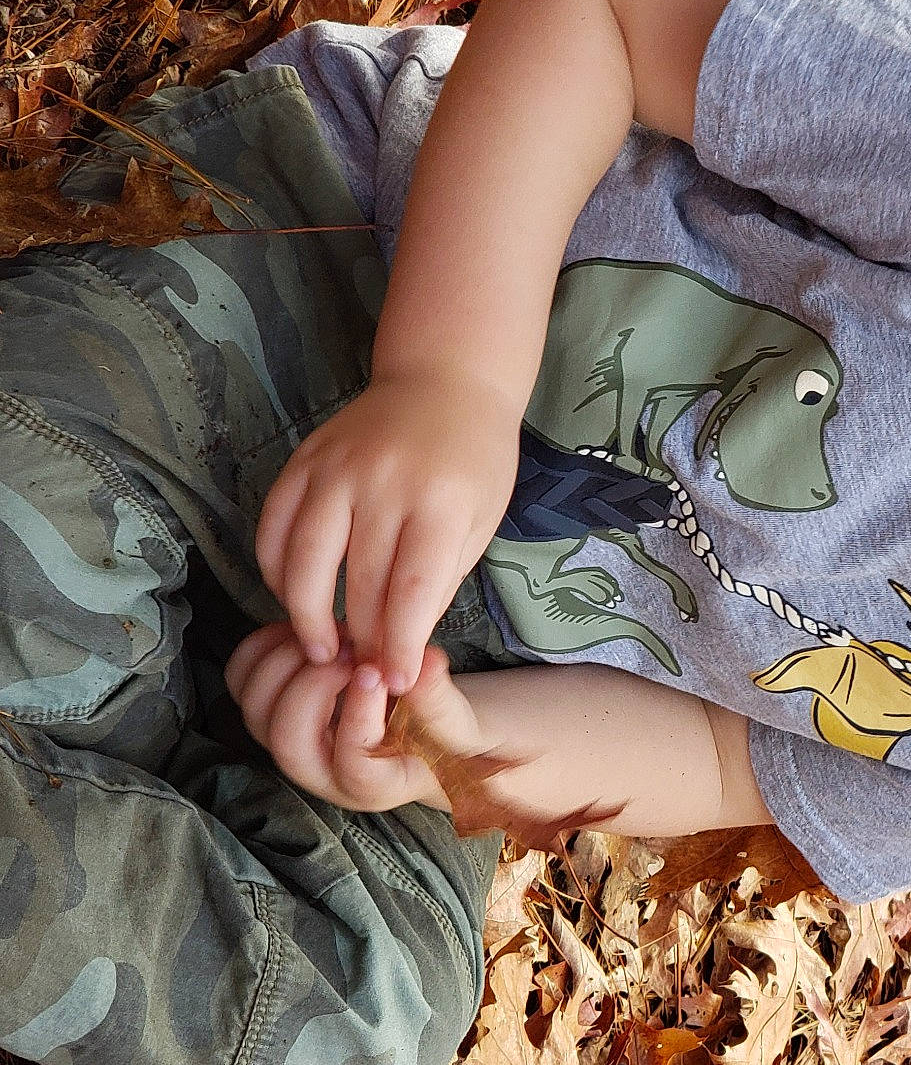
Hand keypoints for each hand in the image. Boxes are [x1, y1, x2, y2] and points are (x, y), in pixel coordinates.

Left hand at [224, 624, 483, 812]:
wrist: (425, 728)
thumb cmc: (445, 732)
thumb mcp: (457, 720)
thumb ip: (439, 697)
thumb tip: (425, 661)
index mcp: (372, 786)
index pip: (352, 766)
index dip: (359, 718)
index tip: (378, 674)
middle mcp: (322, 772)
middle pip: (288, 741)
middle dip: (314, 687)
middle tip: (352, 652)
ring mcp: (292, 742)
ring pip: (257, 711)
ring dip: (287, 664)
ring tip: (334, 637)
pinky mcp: (274, 710)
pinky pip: (243, 680)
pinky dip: (265, 647)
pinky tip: (310, 629)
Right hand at [255, 372, 520, 696]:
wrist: (446, 381)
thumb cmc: (474, 461)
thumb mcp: (481, 521)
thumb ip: (441, 579)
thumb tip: (401, 643)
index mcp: (441, 503)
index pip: (411, 592)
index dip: (398, 645)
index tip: (395, 684)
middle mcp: (384, 484)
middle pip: (357, 583)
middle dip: (358, 640)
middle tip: (359, 678)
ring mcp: (336, 469)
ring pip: (304, 561)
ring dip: (306, 616)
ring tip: (320, 650)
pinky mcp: (304, 459)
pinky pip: (275, 526)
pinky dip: (277, 570)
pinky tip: (292, 597)